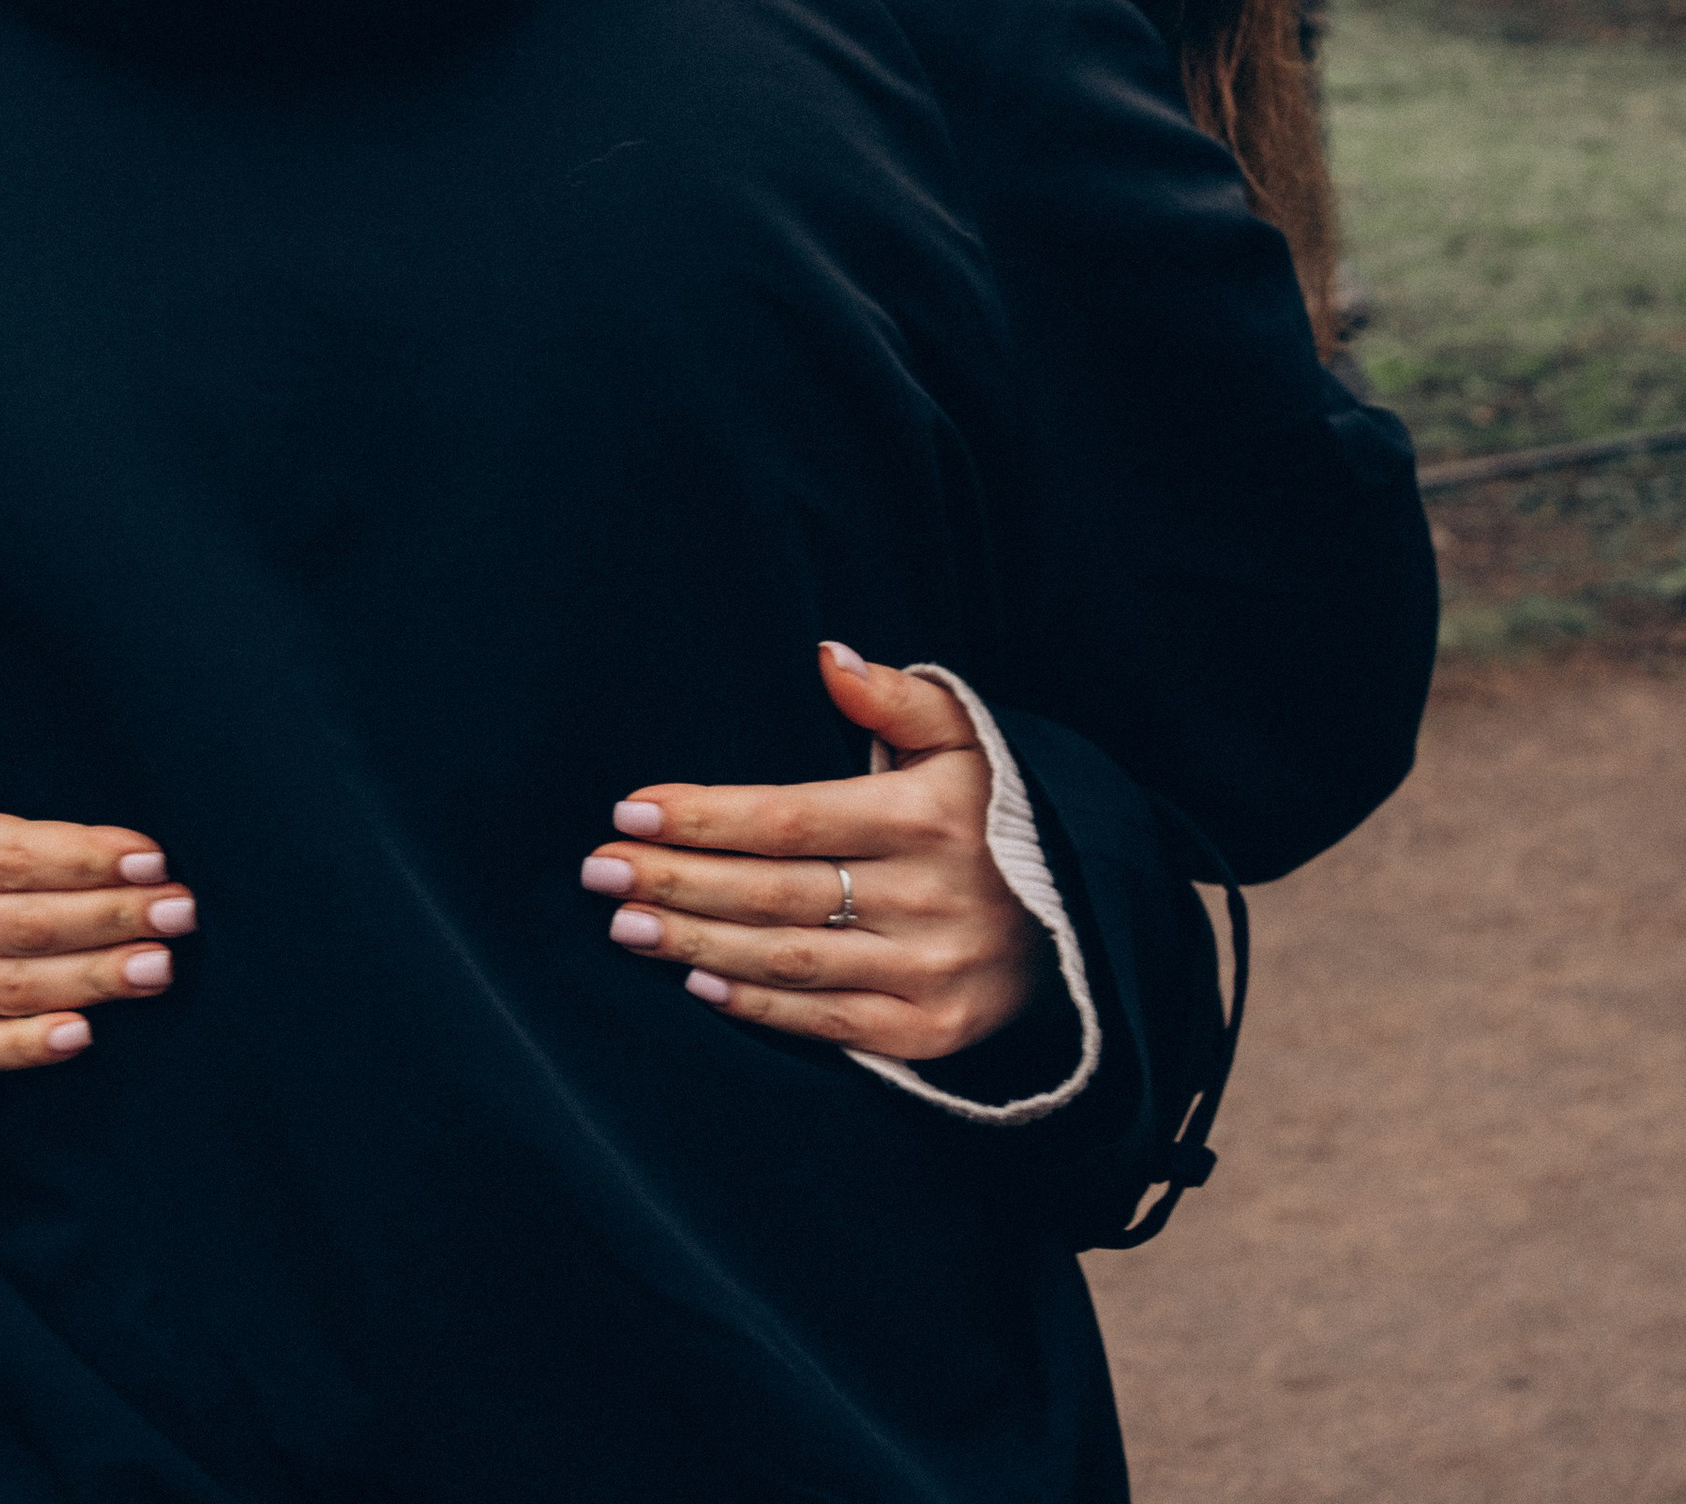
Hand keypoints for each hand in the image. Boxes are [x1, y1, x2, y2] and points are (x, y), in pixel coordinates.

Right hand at [0, 633, 194, 1078]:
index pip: (5, 854)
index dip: (80, 855)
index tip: (151, 853)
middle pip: (24, 925)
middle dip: (109, 916)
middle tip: (183, 910)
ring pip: (11, 989)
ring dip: (92, 980)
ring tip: (163, 967)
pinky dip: (25, 1050)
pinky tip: (86, 1037)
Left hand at [582, 641, 1053, 1065]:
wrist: (1086, 916)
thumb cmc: (998, 810)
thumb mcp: (967, 737)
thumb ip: (895, 695)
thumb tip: (827, 653)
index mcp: (925, 817)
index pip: (789, 816)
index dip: (705, 815)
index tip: (628, 807)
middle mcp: (927, 897)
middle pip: (772, 890)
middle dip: (675, 878)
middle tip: (599, 871)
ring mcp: (929, 971)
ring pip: (788, 957)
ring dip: (695, 942)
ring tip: (625, 925)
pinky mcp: (931, 1031)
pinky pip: (827, 1020)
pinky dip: (757, 1003)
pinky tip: (698, 981)